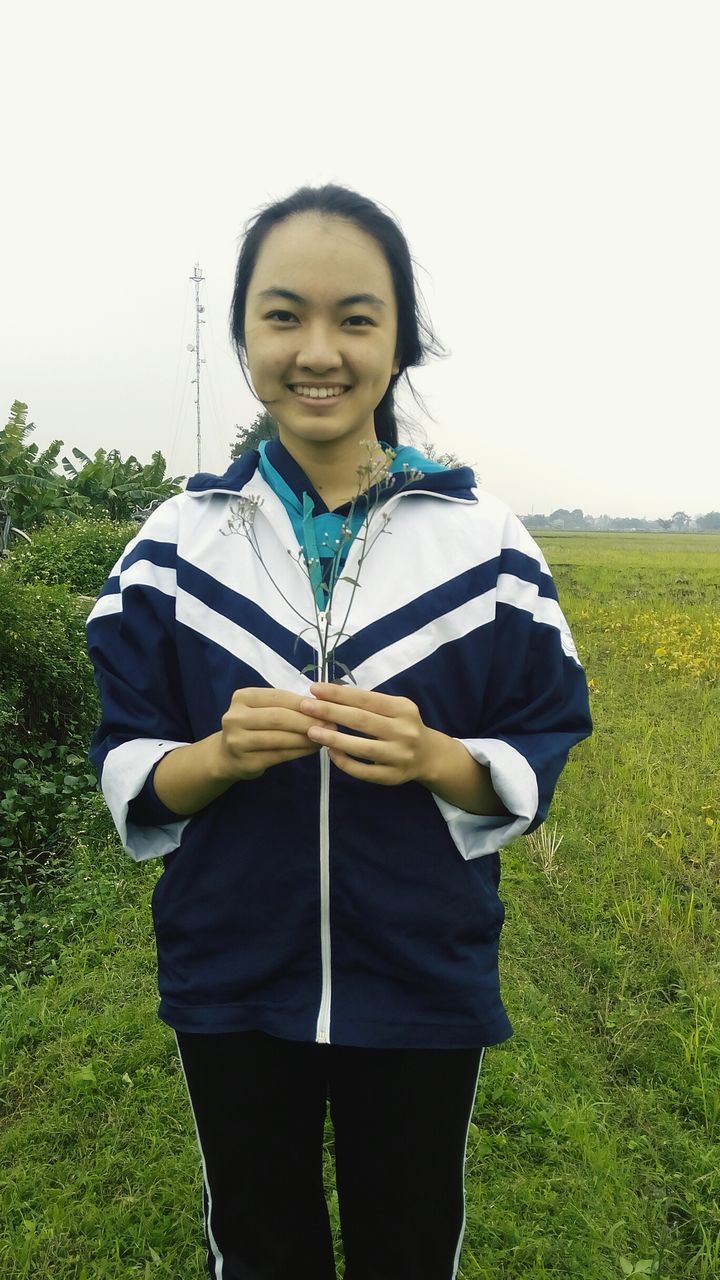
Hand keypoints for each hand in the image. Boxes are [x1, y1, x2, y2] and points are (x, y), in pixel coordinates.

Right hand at [218, 687, 337, 779]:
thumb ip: (286, 704)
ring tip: (325, 738)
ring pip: (279, 738)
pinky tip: (312, 749)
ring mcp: (237, 741)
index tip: (327, 707)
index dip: (304, 703)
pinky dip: (299, 752)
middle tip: (331, 725)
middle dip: (308, 721)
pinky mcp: (245, 762)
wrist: (226, 756)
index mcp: (242, 697)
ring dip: (306, 738)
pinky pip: (279, 755)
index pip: (278, 697)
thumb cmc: (252, 726)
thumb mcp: (262, 708)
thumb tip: (323, 703)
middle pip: (278, 717)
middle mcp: (235, 717)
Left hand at [299, 683, 438, 785]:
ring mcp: (399, 756)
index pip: (367, 699)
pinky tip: (331, 753)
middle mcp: (404, 731)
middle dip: (331, 712)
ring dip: (334, 738)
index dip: (340, 694)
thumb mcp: (394, 708)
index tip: (315, 689)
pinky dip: (345, 762)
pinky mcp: (392, 776)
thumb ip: (368, 703)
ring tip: (311, 731)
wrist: (428, 756)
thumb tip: (329, 695)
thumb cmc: (402, 726)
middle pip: (362, 720)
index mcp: (403, 709)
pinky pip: (364, 771)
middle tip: (305, 706)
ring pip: (363, 747)